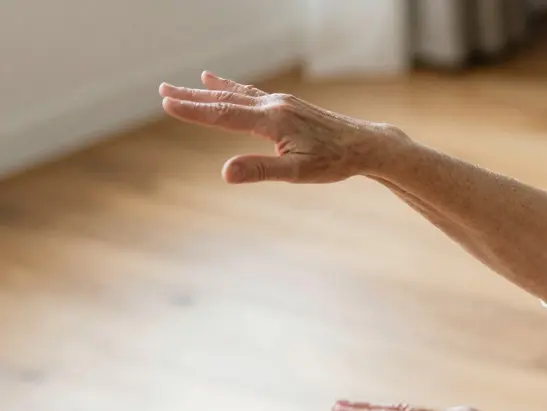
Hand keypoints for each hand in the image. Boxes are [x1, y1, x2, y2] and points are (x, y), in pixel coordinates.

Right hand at [158, 71, 400, 183]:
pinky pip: (250, 93)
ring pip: (235, 95)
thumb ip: (260, 170)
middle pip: (225, 100)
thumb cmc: (334, 162)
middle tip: (162, 92)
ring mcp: (280, 102)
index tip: (166, 103)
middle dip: (193, 98)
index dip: (194, 110)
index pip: (224, 115)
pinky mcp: (286, 105)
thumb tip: (225, 172)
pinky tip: (216, 81)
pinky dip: (229, 87)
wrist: (364, 145)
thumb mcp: (298, 173)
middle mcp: (274, 105)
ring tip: (180, 87)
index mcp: (273, 120)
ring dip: (206, 92)